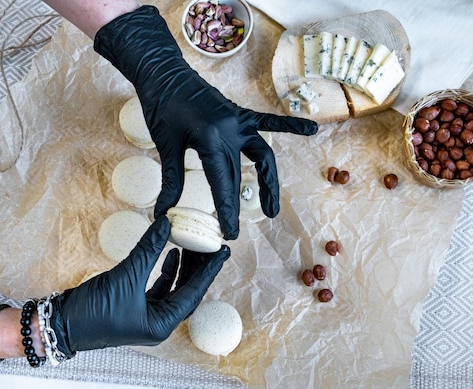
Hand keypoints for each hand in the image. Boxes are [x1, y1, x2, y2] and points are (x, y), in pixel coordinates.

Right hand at [50, 217, 229, 356]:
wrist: (61, 323)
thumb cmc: (93, 310)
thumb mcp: (126, 276)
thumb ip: (148, 249)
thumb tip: (166, 222)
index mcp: (161, 325)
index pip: (193, 293)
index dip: (209, 271)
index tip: (222, 252)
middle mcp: (158, 323)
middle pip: (187, 292)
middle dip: (198, 268)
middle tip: (209, 245)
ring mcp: (147, 316)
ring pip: (174, 289)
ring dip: (182, 267)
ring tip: (189, 244)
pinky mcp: (135, 307)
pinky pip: (158, 287)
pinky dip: (165, 271)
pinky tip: (170, 253)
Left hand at [94, 6, 317, 239]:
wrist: (165, 73)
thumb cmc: (162, 107)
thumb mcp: (165, 146)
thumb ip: (171, 180)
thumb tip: (163, 212)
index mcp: (210, 139)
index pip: (222, 183)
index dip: (225, 210)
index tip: (229, 232)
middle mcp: (230, 131)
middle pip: (239, 176)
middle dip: (236, 206)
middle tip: (236, 231)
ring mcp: (239, 121)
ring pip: (262, 157)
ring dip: (268, 183)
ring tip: (271, 209)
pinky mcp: (241, 114)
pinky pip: (268, 123)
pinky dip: (289, 126)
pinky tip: (311, 130)